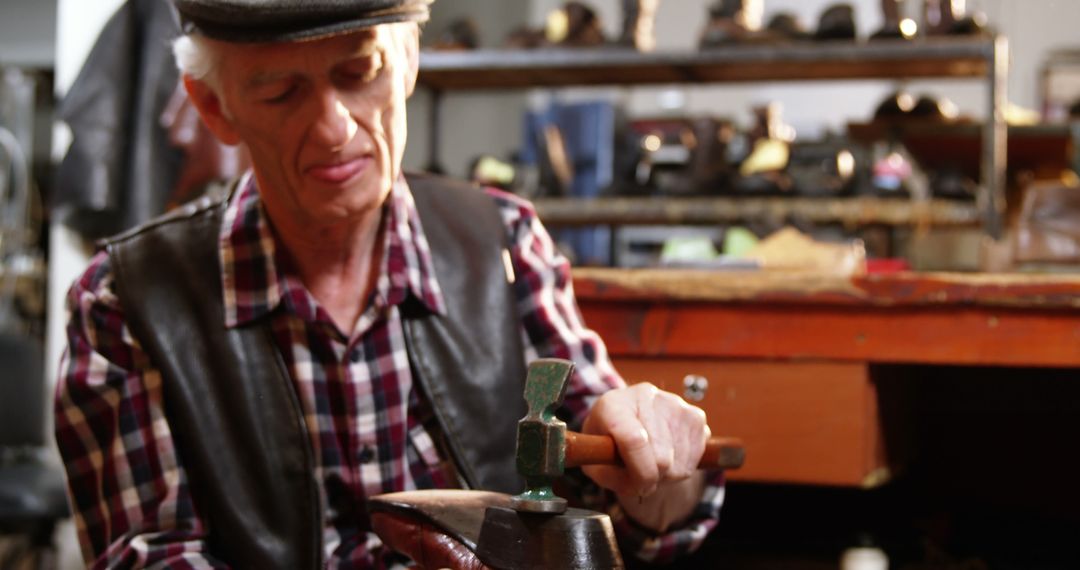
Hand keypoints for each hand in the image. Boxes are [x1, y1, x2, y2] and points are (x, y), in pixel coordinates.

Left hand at [581, 383, 709, 531]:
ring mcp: (674, 403)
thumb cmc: (609, 444)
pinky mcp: (694, 415)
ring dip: (667, 474)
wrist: (629, 422)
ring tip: (652, 462)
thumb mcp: (597, 463)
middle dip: (652, 477)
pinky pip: (695, 457)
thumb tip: (641, 486)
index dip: (640, 471)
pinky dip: (682, 466)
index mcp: (613, 405)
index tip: (639, 487)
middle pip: (660, 456)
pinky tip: (668, 455)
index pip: (633, 440)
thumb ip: (612, 478)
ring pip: (679, 461)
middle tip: (642, 476)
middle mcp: (645, 396)